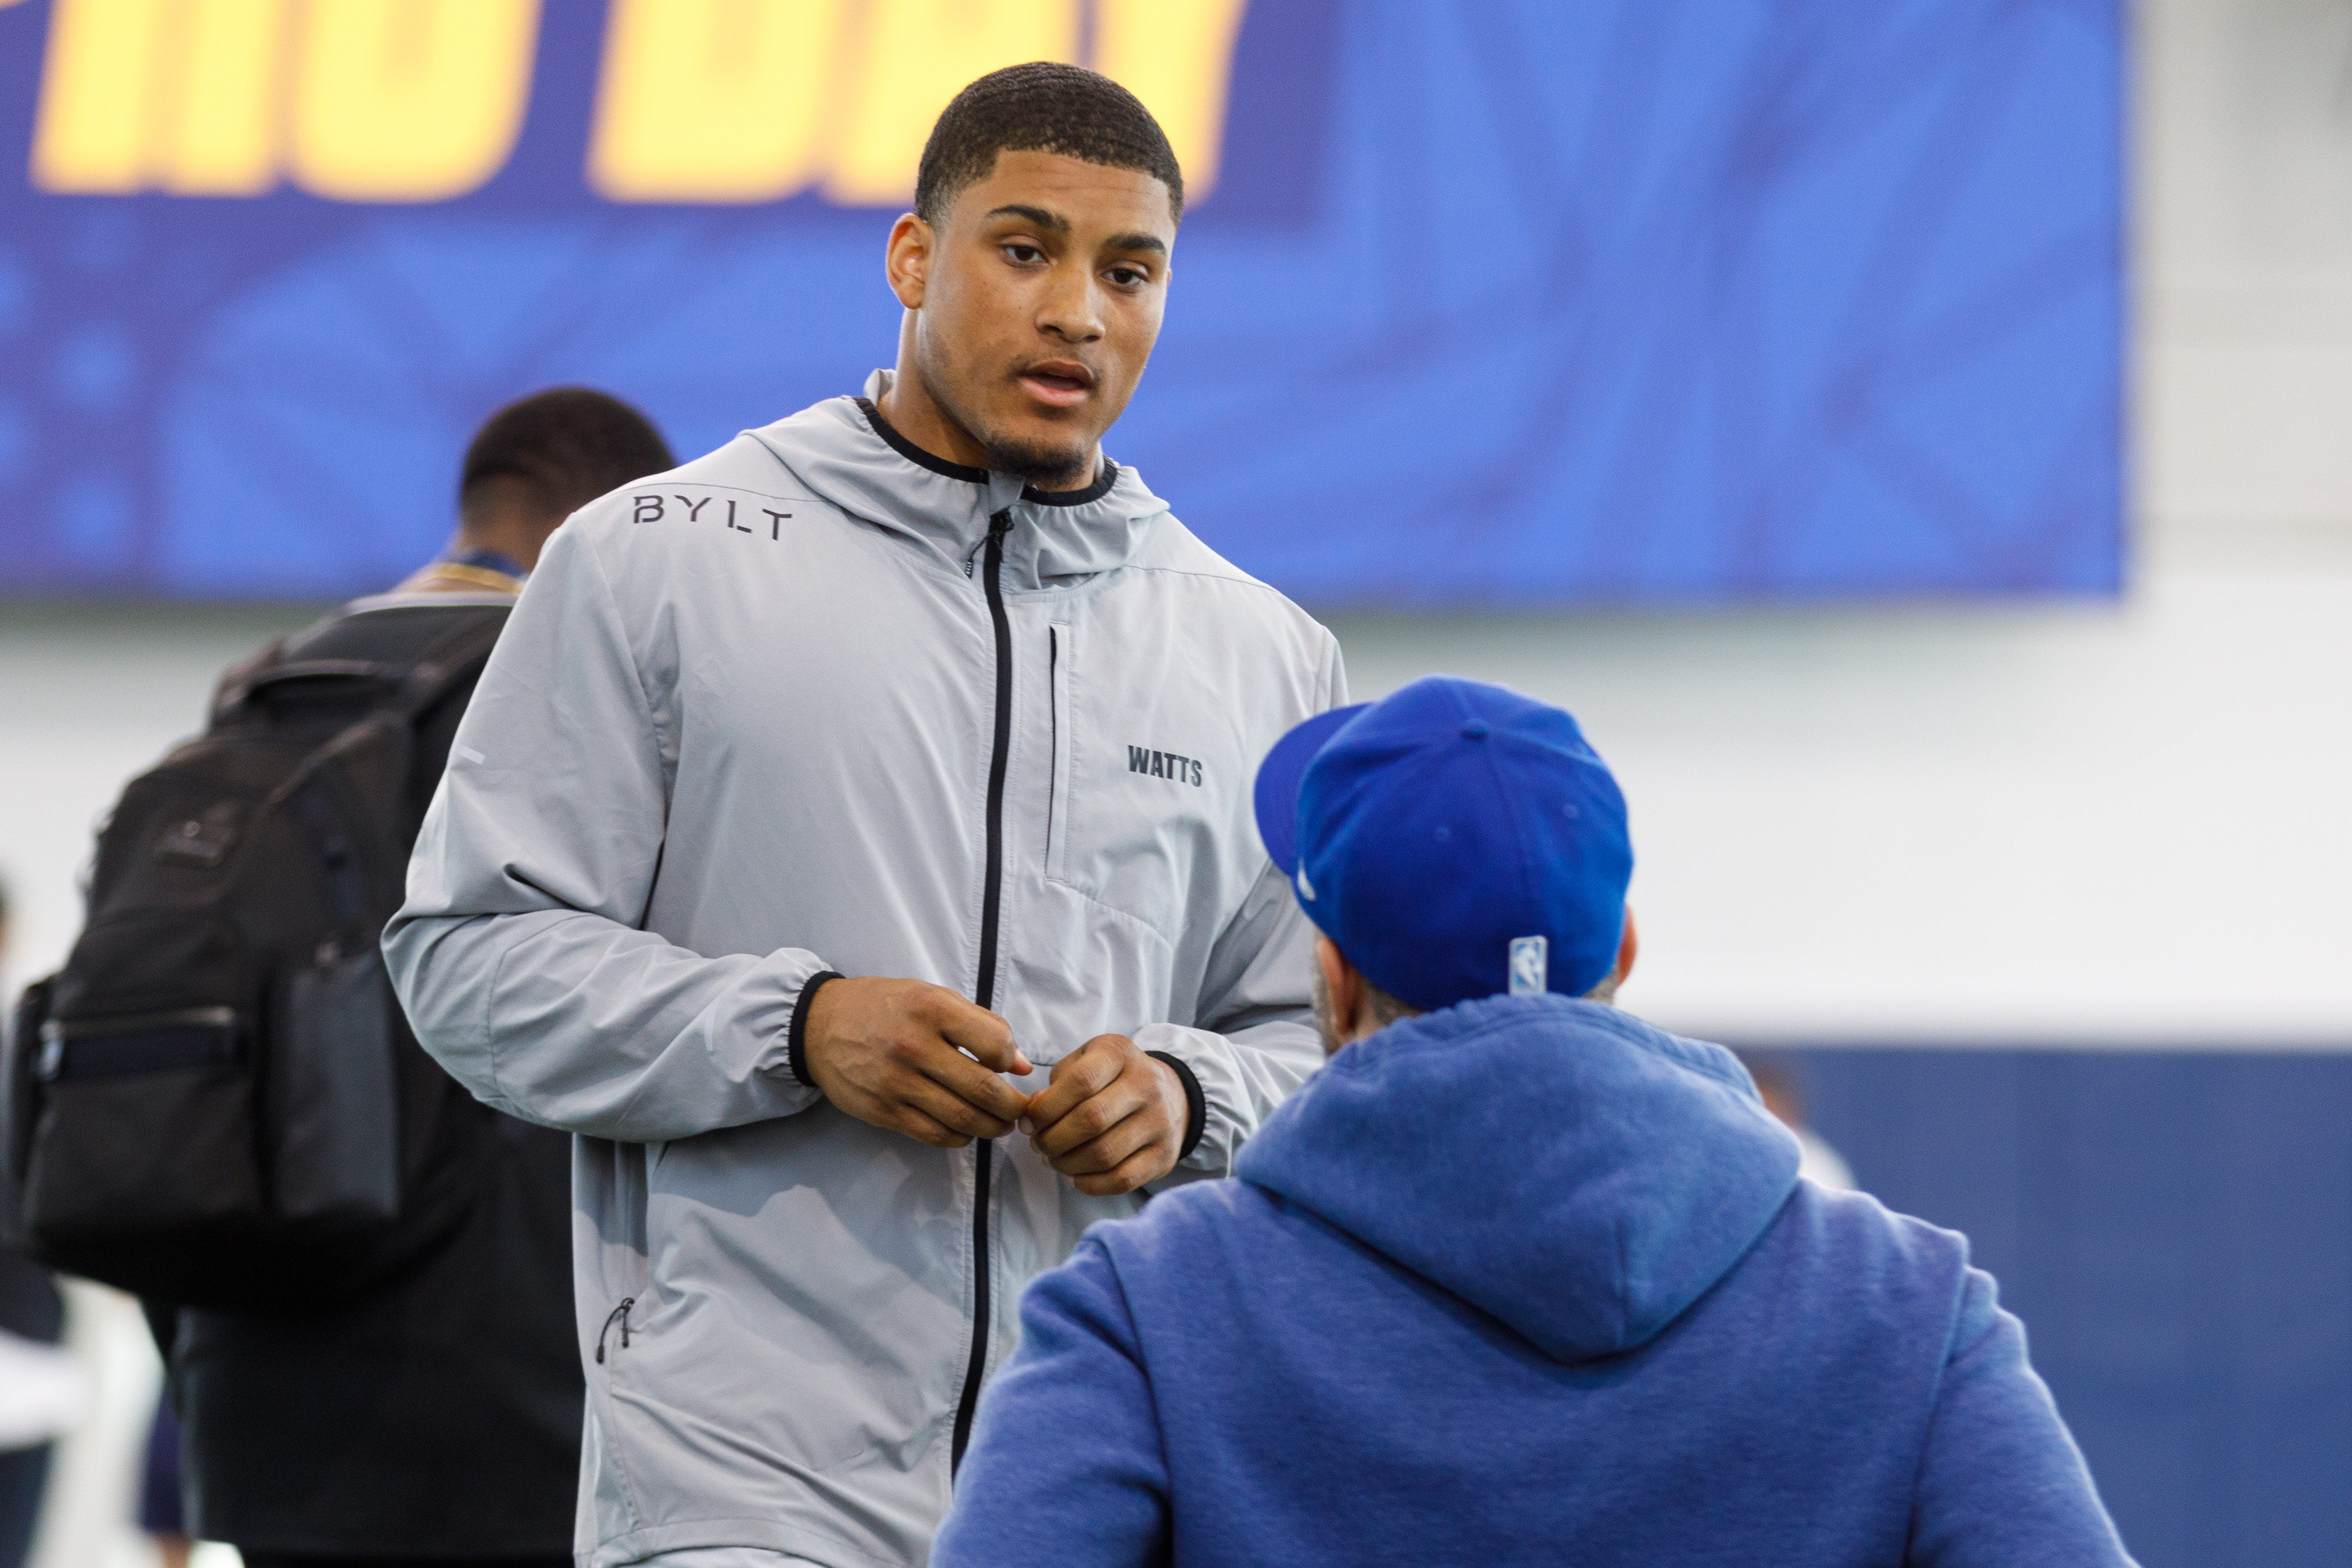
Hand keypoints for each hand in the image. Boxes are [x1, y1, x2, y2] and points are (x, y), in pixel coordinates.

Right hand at [801, 977, 1032, 1147]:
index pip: (994, 1044)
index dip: (1011, 1059)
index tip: (1010, 1065)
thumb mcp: (931, 997)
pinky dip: (960, 1138)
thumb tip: (1022, 1065)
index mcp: (931, 1009)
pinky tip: (967, 1129)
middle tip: (1020, 1109)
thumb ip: (981, 1025)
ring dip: (992, 1127)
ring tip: (1001, 1124)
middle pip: (983, 1090)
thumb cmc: (885, 1007)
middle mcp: (914, 1046)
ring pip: (962, 1119)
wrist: (819, 1025)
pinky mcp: (883, 1111)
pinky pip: (935, 1135)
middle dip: (1012, 1106)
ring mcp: (896, 1083)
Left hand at [1020, 1035, 1186, 1196]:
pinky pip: (1122, 1180)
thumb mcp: (1085, 1063)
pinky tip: (1073, 1177)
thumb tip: (1034, 1113)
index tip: (1028, 1123)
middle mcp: (1146, 1085)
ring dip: (1067, 1164)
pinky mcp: (1164, 1156)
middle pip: (1092, 1120)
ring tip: (1052, 1160)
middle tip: (1038, 1145)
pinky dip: (1089, 1185)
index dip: (1046, 1108)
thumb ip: (1057, 1084)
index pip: (1080, 1082)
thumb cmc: (1111, 1078)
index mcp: (1120, 1054)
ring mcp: (1160, 1122)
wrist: (1170, 1094)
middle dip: (1053, 1140)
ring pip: (1104, 1155)